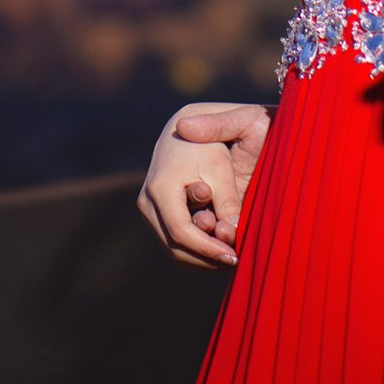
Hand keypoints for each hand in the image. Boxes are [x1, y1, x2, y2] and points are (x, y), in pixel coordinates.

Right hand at [136, 101, 269, 269]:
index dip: (208, 249)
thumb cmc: (210, 142)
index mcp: (160, 187)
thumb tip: (232, 232)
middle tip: (236, 259)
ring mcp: (150, 210)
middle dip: (207, 258)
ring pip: (175, 249)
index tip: (234, 255)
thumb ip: (227, 198)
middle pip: (176, 248)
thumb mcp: (222, 165)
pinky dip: (198, 250)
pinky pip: (176, 242)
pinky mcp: (158, 214)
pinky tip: (221, 247)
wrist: (191, 124)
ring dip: (203, 257)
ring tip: (231, 253)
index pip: (181, 233)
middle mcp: (148, 201)